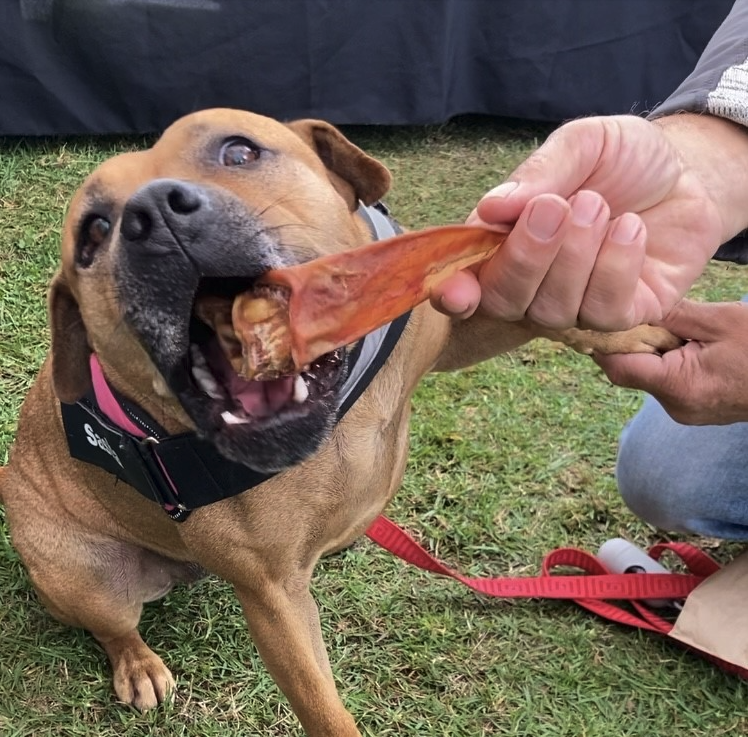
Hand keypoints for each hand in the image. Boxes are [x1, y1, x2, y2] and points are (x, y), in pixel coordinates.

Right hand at [432, 114, 743, 330]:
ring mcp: (575, 304)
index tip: (456, 291)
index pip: (469, 282)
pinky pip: (605, 312)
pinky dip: (615, 268)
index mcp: (504, 244)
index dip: (455, 294)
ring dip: (574, 258)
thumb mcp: (582, 144)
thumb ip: (540, 174)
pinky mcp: (622, 314)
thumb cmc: (622, 158)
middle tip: (554, 208)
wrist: (688, 171)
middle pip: (505, 302)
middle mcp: (532, 284)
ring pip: (553, 311)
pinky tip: (630, 229)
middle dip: (526, 260)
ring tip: (597, 206)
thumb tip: (491, 208)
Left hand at [595, 300, 747, 424]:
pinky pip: (665, 381)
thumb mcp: (722, 320)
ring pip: (646, 375)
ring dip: (651, 349)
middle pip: (628, 371)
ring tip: (676, 328)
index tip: (602, 315)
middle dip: (631, 341)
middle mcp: (676, 406)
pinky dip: (666, 360)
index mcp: (679, 386)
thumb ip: (673, 314)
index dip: (604, 340)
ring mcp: (685, 411)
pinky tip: (687, 343)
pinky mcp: (693, 408)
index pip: (617, 365)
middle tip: (646, 314)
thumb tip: (634, 304)